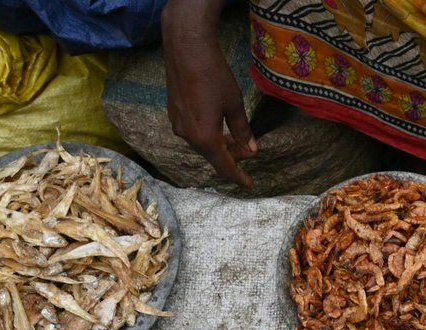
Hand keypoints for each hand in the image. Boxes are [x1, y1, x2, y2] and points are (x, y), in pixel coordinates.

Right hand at [163, 17, 256, 186]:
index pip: (224, 166)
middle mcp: (188, 136)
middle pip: (212, 156)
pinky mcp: (173, 113)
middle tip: (249, 149)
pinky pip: (193, 133)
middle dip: (232, 157)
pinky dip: (208, 135)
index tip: (249, 184)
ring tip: (236, 137)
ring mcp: (178, 125)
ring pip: (202, 145)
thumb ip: (243, 130)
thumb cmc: (213, 75)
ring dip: (220, 145)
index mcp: (204, 138)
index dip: (238, 177)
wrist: (186, 49)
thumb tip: (251, 149)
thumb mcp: (234, 104)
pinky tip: (218, 125)